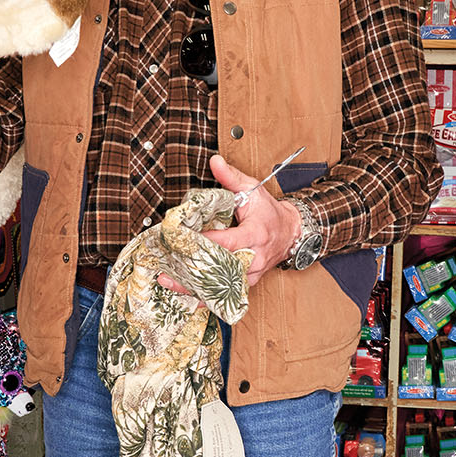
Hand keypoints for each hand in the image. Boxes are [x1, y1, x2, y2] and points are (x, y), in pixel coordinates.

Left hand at [155, 156, 301, 293]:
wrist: (290, 233)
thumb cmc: (269, 212)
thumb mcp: (253, 190)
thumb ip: (231, 177)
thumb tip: (214, 161)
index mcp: (255, 235)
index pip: (226, 242)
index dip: (203, 243)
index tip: (180, 241)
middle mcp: (253, 258)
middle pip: (219, 269)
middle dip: (191, 270)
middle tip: (165, 271)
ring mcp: (251, 273)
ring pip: (220, 285)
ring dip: (193, 286)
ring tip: (167, 282)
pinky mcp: (246, 283)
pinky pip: (224, 291)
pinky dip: (204, 294)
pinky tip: (183, 295)